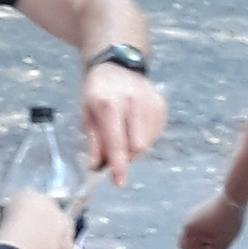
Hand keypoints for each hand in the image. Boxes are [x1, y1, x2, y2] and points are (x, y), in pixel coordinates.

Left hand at [82, 63, 166, 185]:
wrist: (117, 65)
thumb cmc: (97, 92)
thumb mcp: (86, 114)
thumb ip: (93, 140)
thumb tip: (97, 165)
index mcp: (109, 105)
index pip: (117, 143)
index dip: (119, 166)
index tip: (119, 182)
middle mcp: (133, 102)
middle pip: (137, 146)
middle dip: (127, 155)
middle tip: (115, 148)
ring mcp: (150, 102)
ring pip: (148, 142)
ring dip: (135, 146)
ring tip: (124, 131)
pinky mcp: (161, 103)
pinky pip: (156, 133)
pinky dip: (145, 136)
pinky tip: (135, 125)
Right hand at [178, 194, 245, 248]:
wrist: (234, 195)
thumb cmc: (228, 220)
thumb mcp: (223, 243)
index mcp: (189, 230)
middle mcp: (186, 222)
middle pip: (189, 245)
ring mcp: (192, 216)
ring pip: (197, 237)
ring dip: (206, 244)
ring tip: (224, 238)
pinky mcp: (200, 211)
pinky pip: (201, 229)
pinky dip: (208, 235)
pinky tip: (224, 229)